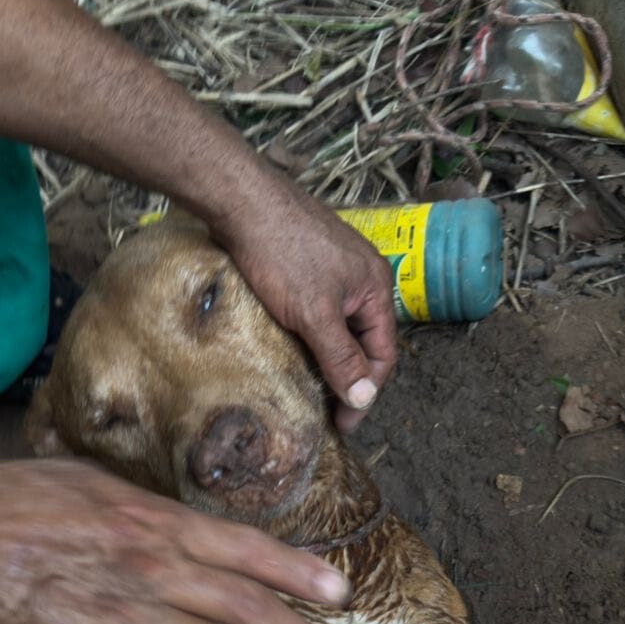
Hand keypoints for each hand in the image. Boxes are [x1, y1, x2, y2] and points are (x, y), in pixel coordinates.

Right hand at [0, 459, 349, 623]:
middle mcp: (154, 569)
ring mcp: (127, 619)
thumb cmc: (4, 504)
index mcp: (154, 522)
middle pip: (245, 605)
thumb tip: (168, 521)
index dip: (296, 570)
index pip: (245, 547)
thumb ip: (137, 509)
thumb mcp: (85, 483)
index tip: (336, 590)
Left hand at [217, 176, 397, 433]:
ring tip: (308, 391)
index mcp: (375, 287)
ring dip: (327, 360)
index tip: (342, 424)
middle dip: (347, 379)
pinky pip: (318, 313)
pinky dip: (310, 338)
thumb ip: (341, 357)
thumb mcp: (314, 313)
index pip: (383, 354)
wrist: (241, 199)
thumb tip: (364, 398)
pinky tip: (292, 354)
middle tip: (324, 414)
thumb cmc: (281, 252)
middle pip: (362, 342)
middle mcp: (362, 278)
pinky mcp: (307, 266)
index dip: (365, 393)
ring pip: (339, 328)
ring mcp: (334, 270)